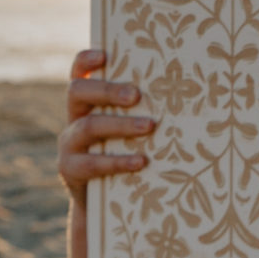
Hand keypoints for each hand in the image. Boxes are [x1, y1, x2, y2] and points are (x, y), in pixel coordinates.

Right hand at [59, 48, 155, 195]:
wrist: (105, 203)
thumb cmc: (128, 154)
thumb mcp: (131, 130)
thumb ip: (144, 110)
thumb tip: (189, 91)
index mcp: (87, 102)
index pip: (79, 73)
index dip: (86, 61)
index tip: (104, 55)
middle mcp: (74, 118)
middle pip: (78, 92)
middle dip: (108, 90)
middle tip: (136, 95)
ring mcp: (69, 145)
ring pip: (88, 126)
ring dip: (120, 124)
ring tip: (149, 126)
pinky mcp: (70, 170)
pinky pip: (92, 163)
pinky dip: (118, 161)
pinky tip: (141, 161)